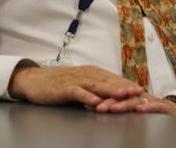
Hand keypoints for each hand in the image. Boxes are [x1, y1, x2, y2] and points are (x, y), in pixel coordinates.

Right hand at [8, 65, 143, 108]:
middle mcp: (85, 74)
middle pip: (108, 81)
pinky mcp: (63, 88)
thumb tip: (112, 99)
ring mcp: (74, 80)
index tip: (142, 91)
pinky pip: (77, 92)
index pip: (113, 79)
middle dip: (124, 87)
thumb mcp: (80, 85)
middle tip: (139, 93)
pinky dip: (87, 97)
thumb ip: (95, 90)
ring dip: (110, 90)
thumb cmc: (57, 84)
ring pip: (95, 85)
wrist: (33, 81)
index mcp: (91, 73)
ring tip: (123, 96)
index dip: (127, 84)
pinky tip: (95, 102)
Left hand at [94, 93, 175, 116]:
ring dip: (124, 104)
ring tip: (113, 108)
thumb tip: (97, 109)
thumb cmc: (154, 112)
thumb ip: (120, 109)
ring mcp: (153, 102)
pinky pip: (156, 106)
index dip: (102, 99)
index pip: (116, 96)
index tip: (88, 105)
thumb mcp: (135, 110)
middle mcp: (141, 98)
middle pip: (124, 97)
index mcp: (132, 98)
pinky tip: (139, 109)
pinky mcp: (165, 107)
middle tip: (97, 107)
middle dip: (109, 102)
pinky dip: (148, 107)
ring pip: (137, 101)